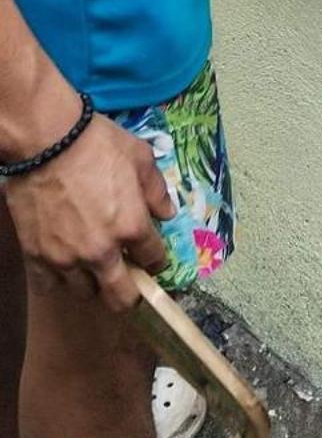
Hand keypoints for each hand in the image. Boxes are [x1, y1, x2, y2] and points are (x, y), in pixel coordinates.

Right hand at [5, 113, 173, 312]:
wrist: (46, 140)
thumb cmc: (97, 143)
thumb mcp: (140, 156)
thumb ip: (157, 190)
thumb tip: (167, 214)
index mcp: (131, 226)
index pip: (154, 259)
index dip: (157, 260)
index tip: (154, 258)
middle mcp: (101, 251)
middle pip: (121, 297)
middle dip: (131, 294)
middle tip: (130, 283)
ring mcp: (67, 258)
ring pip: (85, 293)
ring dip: (93, 284)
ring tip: (93, 269)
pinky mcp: (37, 256)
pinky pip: (49, 286)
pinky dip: (57, 281)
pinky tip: (62, 266)